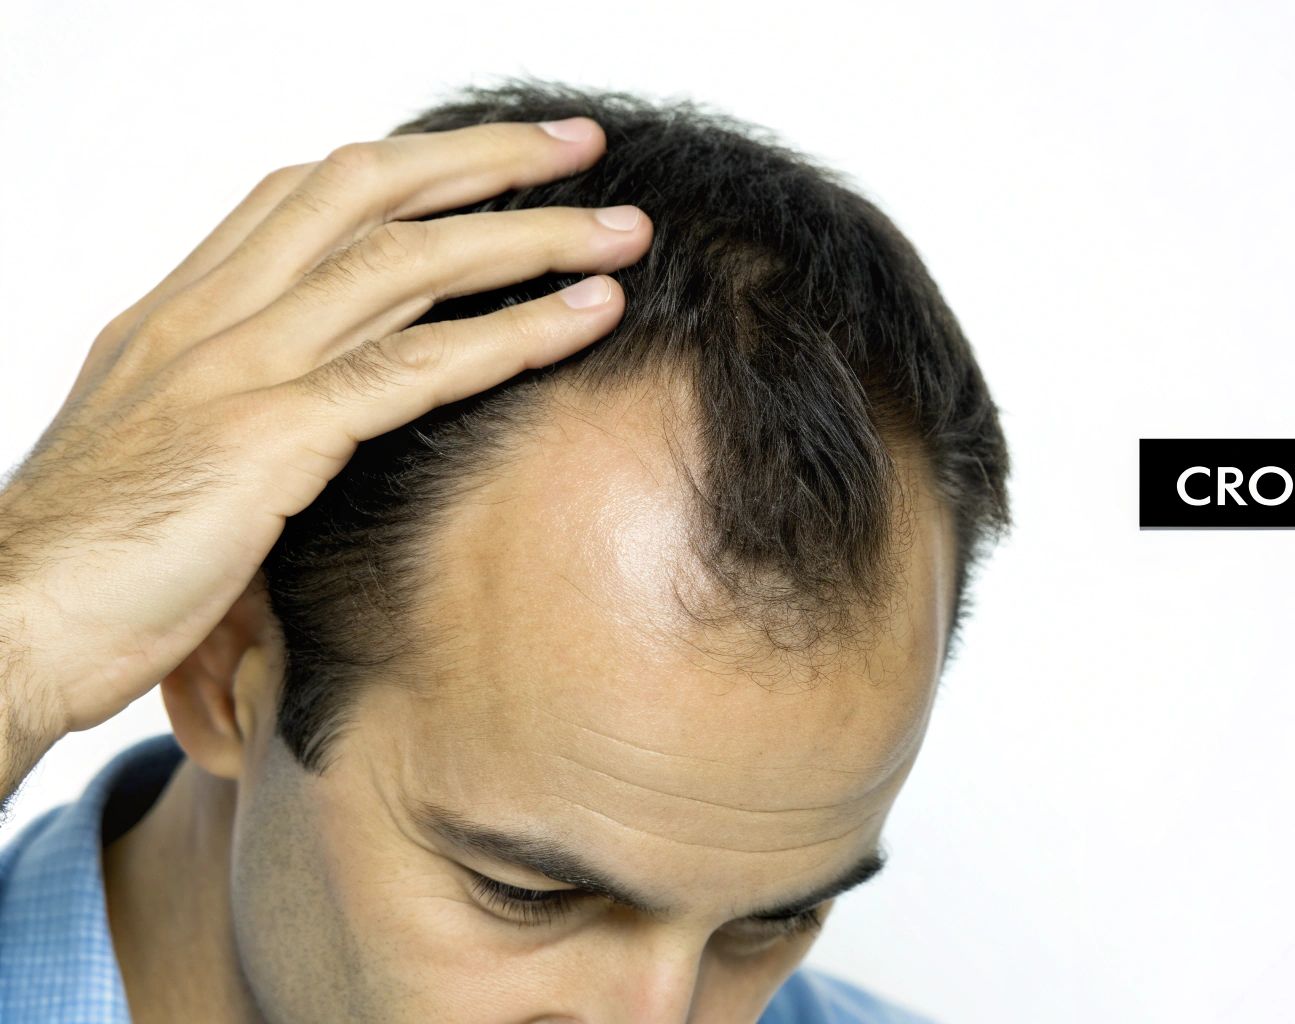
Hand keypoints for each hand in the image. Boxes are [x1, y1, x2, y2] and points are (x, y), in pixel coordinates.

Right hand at [0, 116, 648, 756]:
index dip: (409, 165)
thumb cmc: (83, 564)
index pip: (303, 196)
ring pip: (404, 265)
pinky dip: (511, 332)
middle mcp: (204, 319)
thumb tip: (312, 411)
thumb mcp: (157, 457)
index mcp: (176, 316)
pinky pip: (412, 368)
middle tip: (581, 144)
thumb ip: (233, 411)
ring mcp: (232, 370)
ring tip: (620, 232)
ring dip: (528, 239)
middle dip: (484, 162)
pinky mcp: (264, 440)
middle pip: (365, 194)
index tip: (493, 158)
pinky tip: (585, 317)